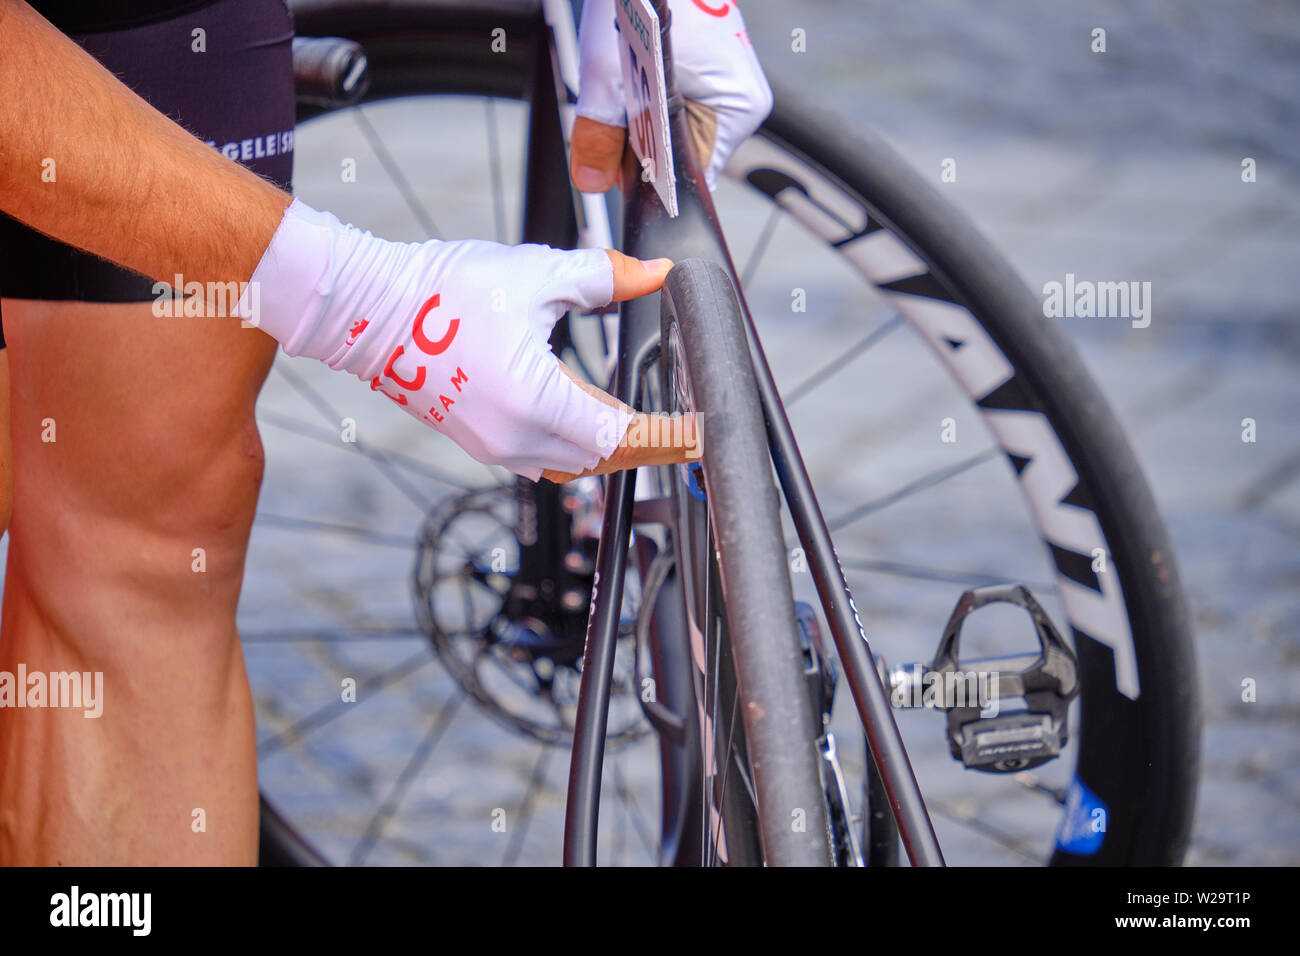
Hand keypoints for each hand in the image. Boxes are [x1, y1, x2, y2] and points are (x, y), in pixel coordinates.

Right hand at [244, 200, 695, 480]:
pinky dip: (572, 444)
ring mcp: (494, 447)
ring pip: (572, 465)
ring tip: (642, 422)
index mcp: (536, 401)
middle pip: (602, 457)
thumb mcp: (536, 275)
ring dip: (607, 445)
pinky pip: (541, 460)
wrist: (368, 311)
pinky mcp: (480, 443)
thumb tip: (657, 273)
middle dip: (644, 440)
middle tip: (682, 424)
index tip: (699, 430)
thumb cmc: (443, 290)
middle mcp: (516, 438)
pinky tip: (586, 415)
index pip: (622, 434)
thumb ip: (605, 277)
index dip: (667, 433)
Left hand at [571, 0, 772, 193]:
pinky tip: (636, 75)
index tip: (619, 171)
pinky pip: (675, 108)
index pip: (693, 178)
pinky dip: (649, 101)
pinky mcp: (710, 72)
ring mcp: (727, 86)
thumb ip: (600, 134)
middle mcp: (741, 101)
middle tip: (618, 110)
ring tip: (629, 82)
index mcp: (738, 109)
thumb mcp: (610, 73)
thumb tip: (593, 181)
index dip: (652, 181)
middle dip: (643, 147)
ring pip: (674, 134)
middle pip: (682, 158)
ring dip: (643, 123)